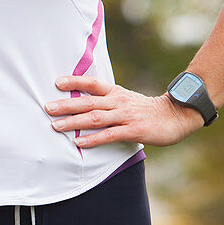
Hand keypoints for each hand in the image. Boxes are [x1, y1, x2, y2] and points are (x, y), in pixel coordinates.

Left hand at [43, 74, 203, 147]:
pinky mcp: (133, 130)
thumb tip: (85, 104)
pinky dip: (93, 139)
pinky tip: (80, 143)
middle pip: (88, 101)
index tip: (56, 82)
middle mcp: (118, 101)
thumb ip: (108, 101)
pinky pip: (109, 135)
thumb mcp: (126, 99)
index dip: (74, 81)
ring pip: (95, 118)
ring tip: (56, 126)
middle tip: (47, 107)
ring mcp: (125, 115)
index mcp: (116, 92)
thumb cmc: (147, 110)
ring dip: (74, 122)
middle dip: (66, 104)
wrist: (176, 115)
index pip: (92, 83)